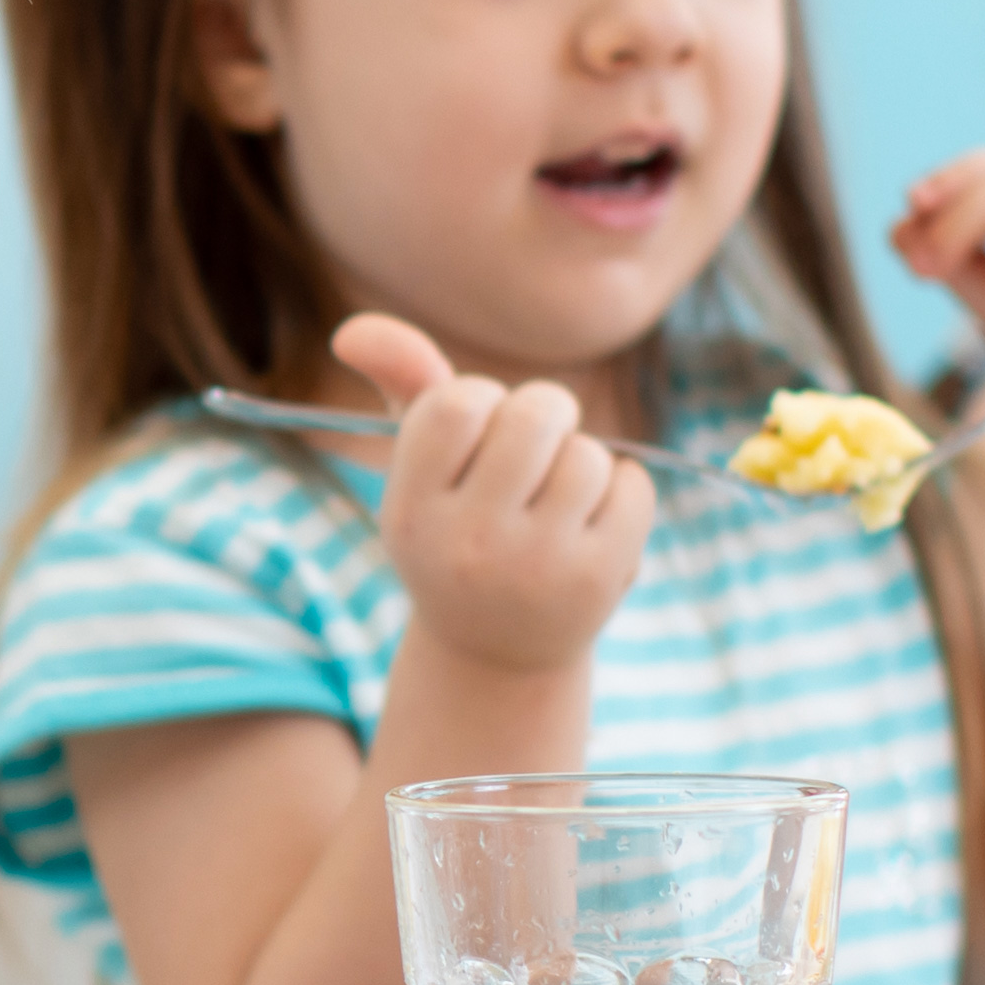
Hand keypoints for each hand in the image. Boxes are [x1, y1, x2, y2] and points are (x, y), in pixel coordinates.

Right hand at [324, 313, 647, 684]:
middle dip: (548, 413)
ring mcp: (538, 568)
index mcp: (413, 511)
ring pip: (589, 454)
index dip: (481, 398)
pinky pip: (634, 488)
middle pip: (537, 413)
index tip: (480, 430)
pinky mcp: (598, 582)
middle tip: (537, 446)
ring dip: (582, 461)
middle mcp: (470, 545)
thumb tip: (350, 329)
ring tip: (558, 501)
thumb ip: (401, 386)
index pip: (457, 403)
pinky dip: (623, 493)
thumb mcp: (419, 470)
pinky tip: (592, 525)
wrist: (497, 655)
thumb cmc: (458, 532)